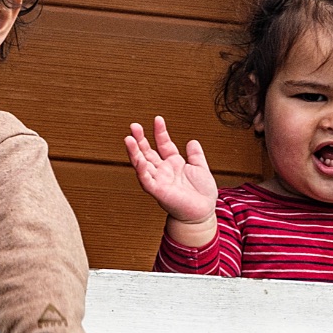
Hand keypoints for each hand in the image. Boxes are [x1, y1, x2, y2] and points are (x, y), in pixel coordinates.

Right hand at [126, 117, 218, 245]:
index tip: (157, 119)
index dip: (160, 132)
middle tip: (134, 126)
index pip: (163, 144)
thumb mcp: (201, 168)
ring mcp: (159, 180)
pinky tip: (138, 160)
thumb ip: (196, 155)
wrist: (203, 213)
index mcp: (173, 164)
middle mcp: (163, 171)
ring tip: (128, 138)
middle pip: (147, 151)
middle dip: (140, 138)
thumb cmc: (202, 194)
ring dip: (134, 152)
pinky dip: (142, 170)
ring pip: (142, 164)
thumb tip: (192, 141)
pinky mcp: (158, 191)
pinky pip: (147, 180)